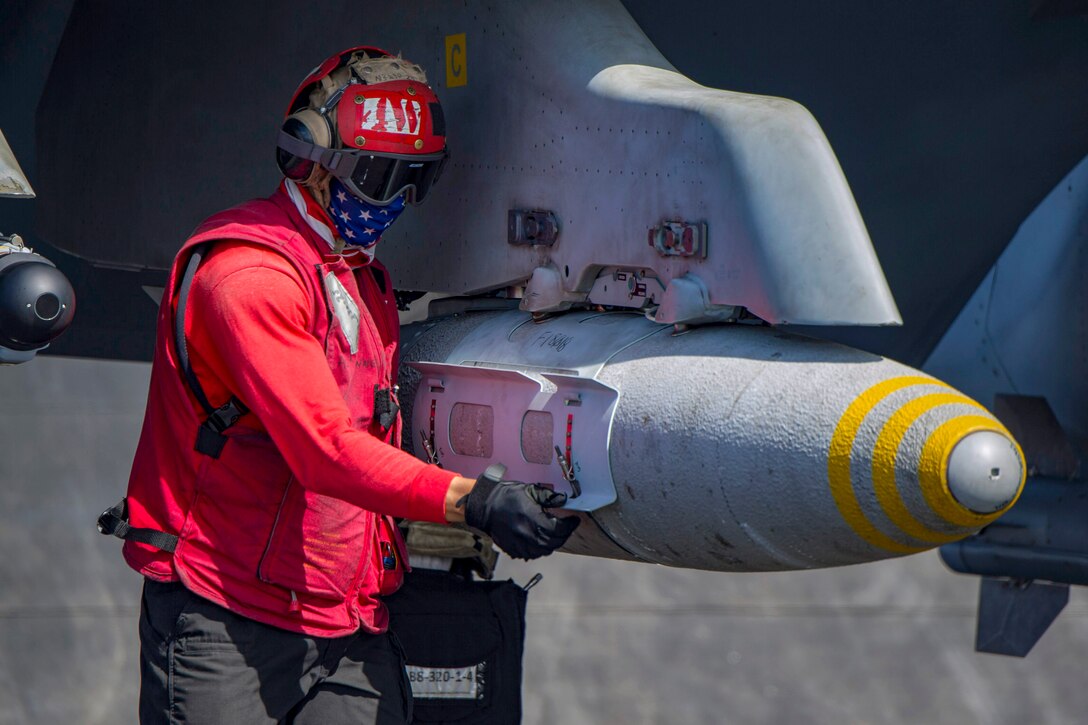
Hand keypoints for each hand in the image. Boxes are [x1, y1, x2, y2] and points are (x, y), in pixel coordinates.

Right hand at [458, 464, 579, 559]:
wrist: (485, 506)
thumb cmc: (506, 496)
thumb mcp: (530, 490)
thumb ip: (548, 497)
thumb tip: (563, 499)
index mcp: (535, 520)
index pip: (560, 529)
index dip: (570, 525)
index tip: (574, 520)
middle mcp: (529, 535)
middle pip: (555, 542)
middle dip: (563, 535)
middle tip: (566, 527)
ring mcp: (521, 544)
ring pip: (544, 551)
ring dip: (552, 543)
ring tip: (554, 534)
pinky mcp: (514, 549)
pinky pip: (532, 554)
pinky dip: (539, 549)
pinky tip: (540, 540)